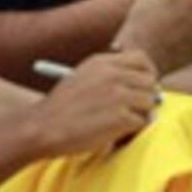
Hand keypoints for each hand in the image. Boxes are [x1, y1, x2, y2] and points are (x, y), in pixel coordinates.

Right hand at [25, 50, 158, 157]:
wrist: (41, 129)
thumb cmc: (60, 109)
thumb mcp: (81, 78)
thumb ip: (110, 74)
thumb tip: (147, 82)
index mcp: (101, 63)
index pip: (141, 59)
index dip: (147, 72)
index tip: (144, 85)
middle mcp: (112, 75)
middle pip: (150, 82)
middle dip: (145, 96)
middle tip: (135, 109)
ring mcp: (118, 96)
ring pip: (149, 102)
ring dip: (140, 114)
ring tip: (119, 122)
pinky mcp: (121, 117)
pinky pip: (142, 122)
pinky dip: (132, 130)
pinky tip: (113, 132)